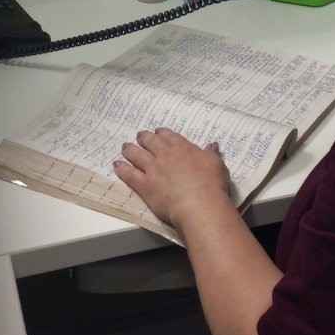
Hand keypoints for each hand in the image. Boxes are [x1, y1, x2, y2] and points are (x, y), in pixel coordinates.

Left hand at [114, 128, 232, 230]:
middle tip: (140, 136)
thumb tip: (211, 145)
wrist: (198, 203)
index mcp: (183, 148)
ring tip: (125, 147)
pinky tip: (117, 165)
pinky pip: (129, 175)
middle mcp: (165, 156)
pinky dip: (122, 169)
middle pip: (150, 142)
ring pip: (137, 155)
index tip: (158, 131)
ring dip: (130, 150)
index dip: (162, 133)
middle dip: (144, 138)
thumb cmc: (211, 184)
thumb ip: (211, 154)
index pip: (170, 136)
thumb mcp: (216, 164)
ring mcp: (153, 170)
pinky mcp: (145, 186)